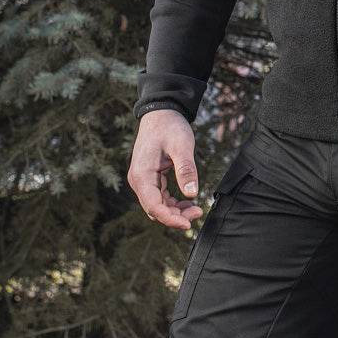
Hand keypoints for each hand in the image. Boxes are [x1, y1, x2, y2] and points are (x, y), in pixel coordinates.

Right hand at [127, 108, 203, 229]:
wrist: (161, 113)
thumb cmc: (171, 127)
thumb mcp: (182, 145)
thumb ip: (186, 169)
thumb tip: (192, 194)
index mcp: (142, 175)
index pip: (154, 207)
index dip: (170, 219)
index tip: (188, 224)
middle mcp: (138, 180)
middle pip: (155, 209)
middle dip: (175, 216)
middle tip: (198, 212)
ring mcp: (143, 180)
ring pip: (157, 205)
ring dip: (175, 210)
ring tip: (196, 209)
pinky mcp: (150, 178)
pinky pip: (159, 197)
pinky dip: (172, 202)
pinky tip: (188, 202)